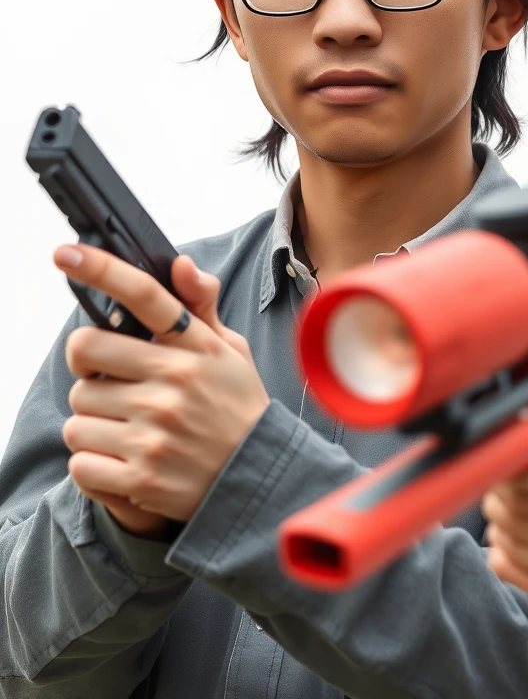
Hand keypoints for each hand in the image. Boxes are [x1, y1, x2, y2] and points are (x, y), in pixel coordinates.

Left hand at [57, 244, 269, 538]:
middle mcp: (174, 384)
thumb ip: (199, 308)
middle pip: (86, 351)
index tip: (67, 253)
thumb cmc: (236, 406)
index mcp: (196, 348)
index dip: (103, 270)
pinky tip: (125, 459)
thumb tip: (181, 264)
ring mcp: (155, 431)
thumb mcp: (229, 352)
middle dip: (88, 365)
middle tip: (109, 378)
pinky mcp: (139, 476)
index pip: (146, 296)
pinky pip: (79, 461)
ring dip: (93, 422)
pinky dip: (94, 463)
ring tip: (130, 428)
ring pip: (77, 413)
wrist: (256, 478)